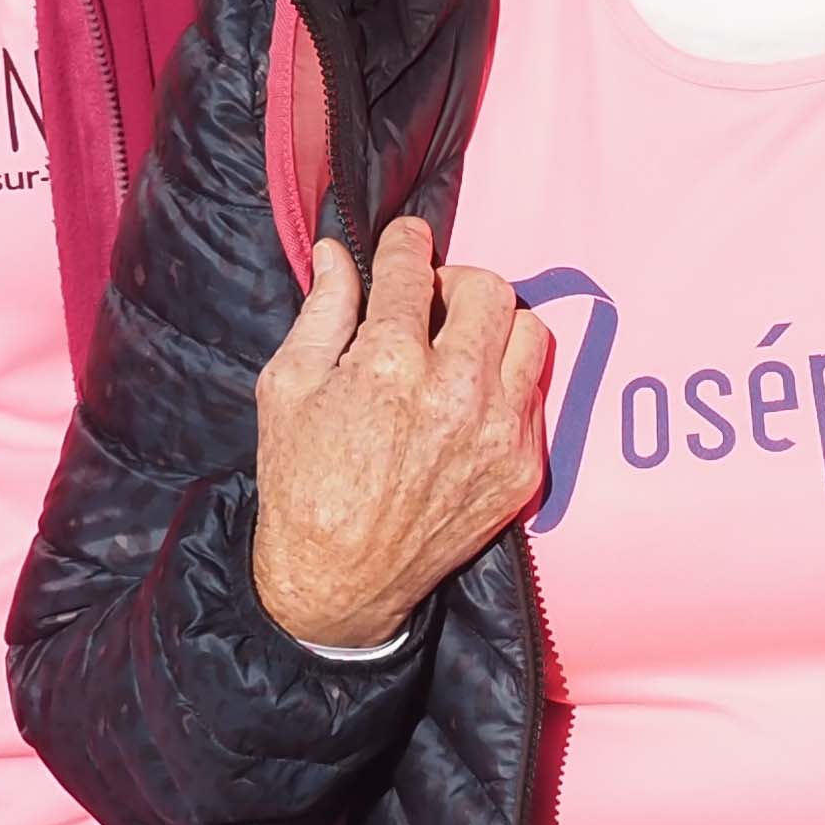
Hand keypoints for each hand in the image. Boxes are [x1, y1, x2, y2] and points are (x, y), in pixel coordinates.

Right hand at [249, 216, 554, 649]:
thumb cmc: (302, 483)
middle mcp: (455, 393)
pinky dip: (505, 383)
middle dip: (456, 283)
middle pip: (489, 290)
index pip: (414, 269)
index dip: (406, 244)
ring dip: (494, 327)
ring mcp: (498, 433)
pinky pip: (536, 394)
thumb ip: (323, 312)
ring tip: (460, 346)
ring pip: (530, 334)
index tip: (404, 243)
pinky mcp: (522, 469)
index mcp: (389, 365)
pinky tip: (468, 400)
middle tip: (431, 303)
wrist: (337, 581)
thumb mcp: (289, 388)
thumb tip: (339, 254)